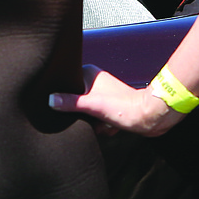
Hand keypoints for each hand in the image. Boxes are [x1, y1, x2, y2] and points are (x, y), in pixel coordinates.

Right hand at [48, 65, 184, 137]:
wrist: (148, 118)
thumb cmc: (124, 108)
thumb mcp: (92, 106)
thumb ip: (70, 102)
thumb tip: (50, 99)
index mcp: (89, 73)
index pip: (66, 84)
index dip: (67, 98)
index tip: (76, 107)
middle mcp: (95, 80)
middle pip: (76, 102)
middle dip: (83, 115)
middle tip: (94, 117)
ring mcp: (103, 93)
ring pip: (86, 112)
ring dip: (94, 122)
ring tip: (104, 122)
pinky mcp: (110, 105)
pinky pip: (97, 118)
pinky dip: (102, 125)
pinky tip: (110, 126)